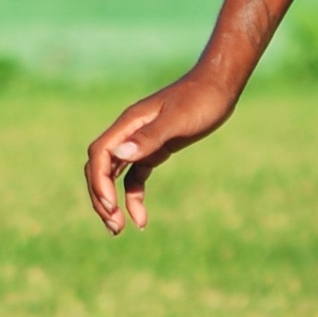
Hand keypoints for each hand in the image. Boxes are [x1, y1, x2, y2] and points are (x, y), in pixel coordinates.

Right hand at [84, 71, 237, 234]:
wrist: (218, 87)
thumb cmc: (200, 99)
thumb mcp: (178, 119)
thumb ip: (149, 137)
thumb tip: (120, 154)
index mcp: (129, 124)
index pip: (100, 155)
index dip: (99, 181)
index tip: (110, 205)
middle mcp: (128, 134)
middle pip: (101, 169)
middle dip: (101, 197)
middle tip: (114, 226)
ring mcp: (140, 143)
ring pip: (114, 177)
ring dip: (112, 202)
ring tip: (119, 229)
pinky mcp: (154, 150)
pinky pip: (135, 177)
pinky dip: (133, 197)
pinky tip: (141, 218)